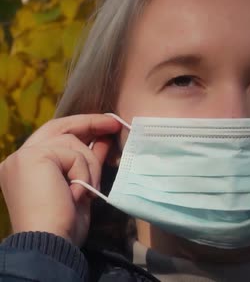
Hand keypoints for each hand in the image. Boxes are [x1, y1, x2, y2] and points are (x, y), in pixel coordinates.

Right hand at [0, 115, 120, 245]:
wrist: (49, 242)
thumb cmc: (63, 224)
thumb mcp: (79, 187)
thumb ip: (85, 162)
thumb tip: (103, 141)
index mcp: (26, 167)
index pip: (55, 138)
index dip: (81, 129)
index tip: (105, 126)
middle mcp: (19, 159)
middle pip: (59, 128)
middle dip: (89, 123)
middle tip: (113, 123)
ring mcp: (23, 156)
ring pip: (72, 143)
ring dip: (90, 167)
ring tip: (87, 191)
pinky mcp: (33, 157)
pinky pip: (74, 155)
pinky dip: (84, 174)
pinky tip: (78, 193)